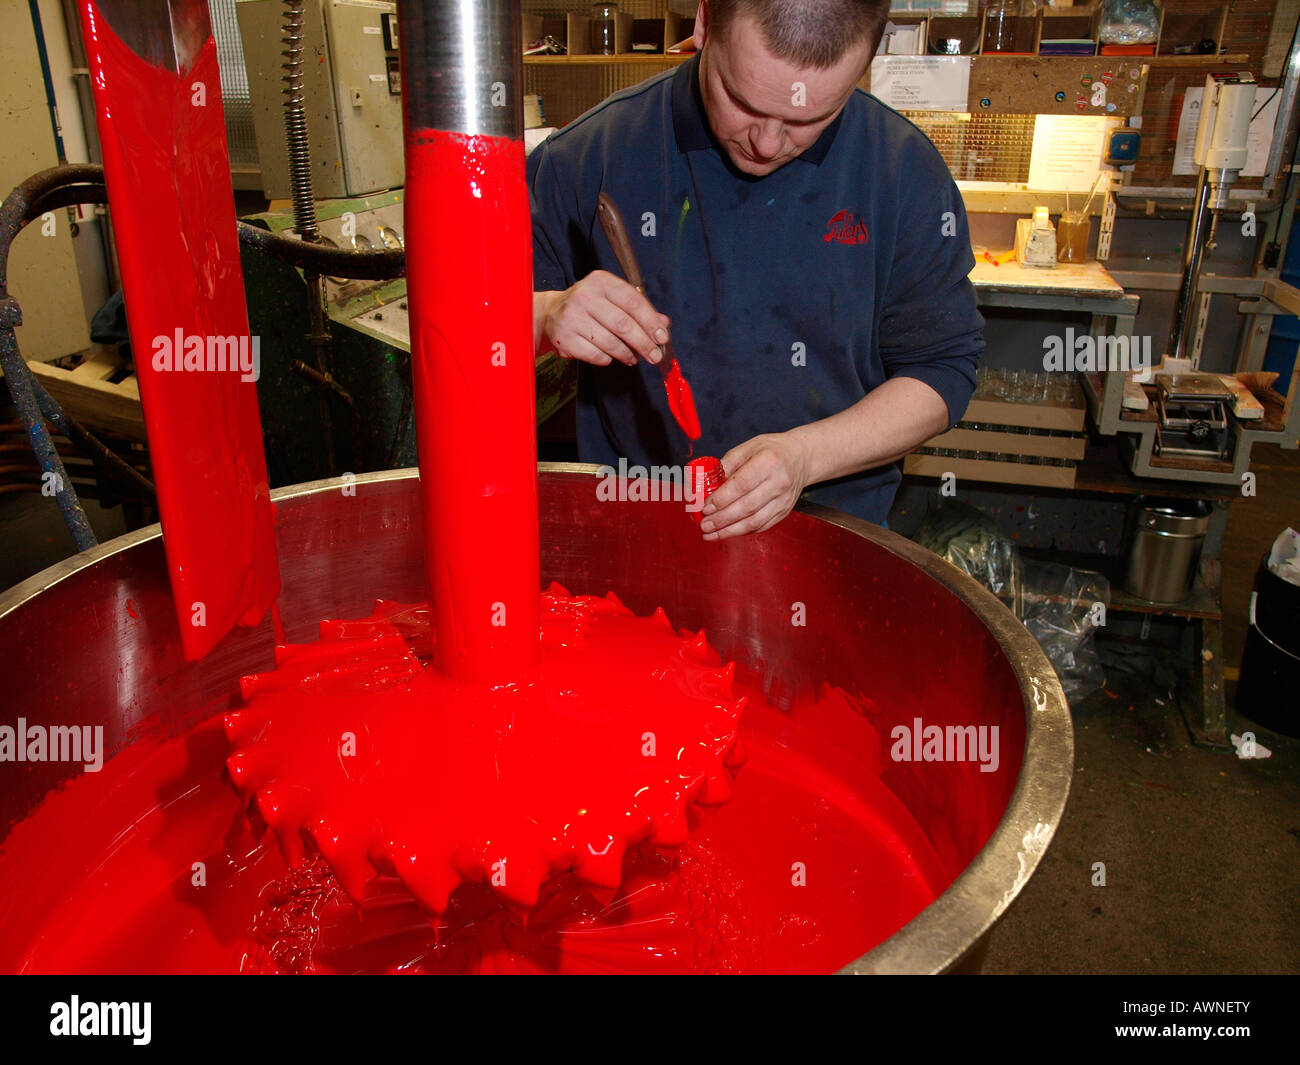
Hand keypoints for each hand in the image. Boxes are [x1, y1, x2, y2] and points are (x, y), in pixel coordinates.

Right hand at [538, 271, 670, 366]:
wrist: (550, 314)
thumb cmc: (589, 307)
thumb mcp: (612, 300)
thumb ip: (639, 310)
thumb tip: (664, 324)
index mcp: (601, 282)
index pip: (633, 301)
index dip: (650, 322)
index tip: (662, 337)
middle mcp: (584, 296)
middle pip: (623, 325)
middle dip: (644, 343)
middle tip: (655, 356)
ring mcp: (572, 318)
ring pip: (611, 343)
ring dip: (628, 354)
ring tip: (633, 357)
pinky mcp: (565, 339)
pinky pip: (597, 355)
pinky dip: (609, 359)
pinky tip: (610, 356)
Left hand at [700, 431, 812, 540]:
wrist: (801, 457)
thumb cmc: (772, 450)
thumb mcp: (747, 447)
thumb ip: (726, 465)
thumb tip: (706, 485)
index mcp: (768, 462)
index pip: (741, 485)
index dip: (721, 499)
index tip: (705, 507)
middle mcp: (779, 482)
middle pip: (747, 507)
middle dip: (721, 519)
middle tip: (704, 524)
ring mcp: (783, 500)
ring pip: (754, 522)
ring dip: (730, 531)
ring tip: (711, 534)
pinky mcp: (784, 511)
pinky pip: (761, 526)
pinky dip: (742, 531)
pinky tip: (727, 532)